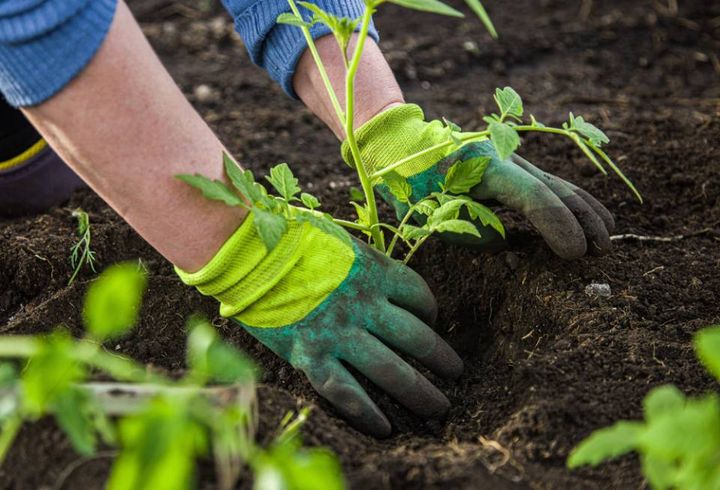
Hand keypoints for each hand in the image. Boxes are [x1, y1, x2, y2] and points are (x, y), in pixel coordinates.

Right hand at [177, 211, 461, 436]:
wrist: (245, 251)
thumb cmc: (289, 239)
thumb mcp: (339, 241)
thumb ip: (362, 262)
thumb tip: (378, 277)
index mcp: (374, 270)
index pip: (419, 295)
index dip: (431, 312)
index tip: (431, 322)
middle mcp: (364, 304)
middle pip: (416, 338)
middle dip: (442, 359)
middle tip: (456, 373)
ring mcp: (339, 333)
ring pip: (391, 370)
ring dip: (420, 392)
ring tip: (439, 408)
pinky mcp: (311, 355)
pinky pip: (347, 392)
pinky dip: (369, 413)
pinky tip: (386, 428)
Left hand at [344, 104, 614, 258]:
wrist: (402, 144)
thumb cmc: (411, 182)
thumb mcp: (429, 211)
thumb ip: (468, 229)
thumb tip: (503, 240)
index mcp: (485, 167)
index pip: (534, 198)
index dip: (559, 226)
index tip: (574, 254)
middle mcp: (506, 158)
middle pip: (555, 189)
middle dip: (582, 220)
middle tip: (601, 251)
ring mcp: (511, 159)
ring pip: (558, 183)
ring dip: (585, 209)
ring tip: (607, 236)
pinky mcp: (511, 166)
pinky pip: (548, 184)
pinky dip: (571, 201)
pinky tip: (589, 215)